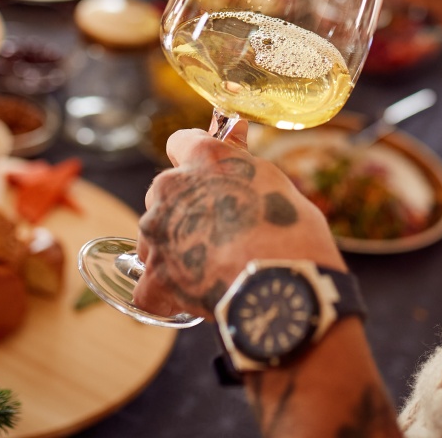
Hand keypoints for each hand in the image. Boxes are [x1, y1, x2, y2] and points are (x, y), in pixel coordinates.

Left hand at [132, 128, 344, 319]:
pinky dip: (165, 296)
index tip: (206, 176)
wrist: (283, 286)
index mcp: (204, 157)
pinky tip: (189, 299)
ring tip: (212, 271)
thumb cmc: (292, 233)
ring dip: (174, 252)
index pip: (180, 142)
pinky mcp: (155, 275)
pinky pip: (149, 287)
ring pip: (154, 238)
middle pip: (164, 194)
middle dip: (185, 211)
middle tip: (220, 234)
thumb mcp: (274, 183)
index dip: (194, 163)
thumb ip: (243, 167)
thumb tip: (237, 146)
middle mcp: (172, 187)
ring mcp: (158, 231)